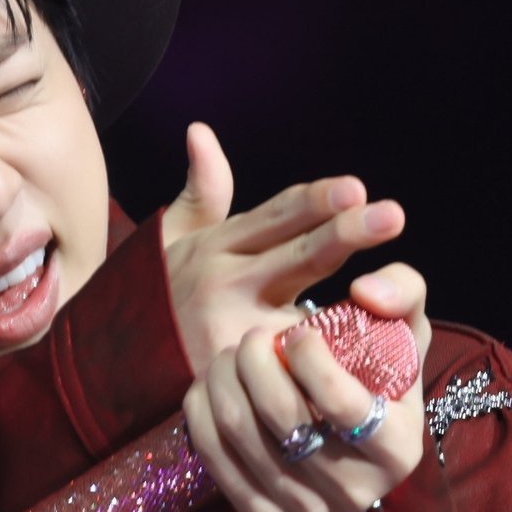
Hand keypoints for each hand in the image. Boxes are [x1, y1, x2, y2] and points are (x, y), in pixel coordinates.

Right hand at [160, 122, 405, 375]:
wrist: (114, 367)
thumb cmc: (157, 296)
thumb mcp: (170, 240)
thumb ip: (201, 192)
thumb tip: (201, 132)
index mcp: (216, 247)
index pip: (275, 216)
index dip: (315, 201)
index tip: (355, 187)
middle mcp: (226, 286)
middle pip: (298, 256)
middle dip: (346, 234)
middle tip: (391, 215)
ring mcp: (234, 334)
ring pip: (303, 315)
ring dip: (350, 305)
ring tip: (398, 294)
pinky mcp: (241, 379)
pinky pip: (293, 366)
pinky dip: (328, 360)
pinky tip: (370, 352)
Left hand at [182, 264, 431, 511]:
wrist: (345, 435)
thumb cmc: (376, 374)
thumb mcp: (404, 329)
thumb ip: (403, 291)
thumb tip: (364, 290)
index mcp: (398, 450)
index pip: (342, 405)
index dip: (309, 358)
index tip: (296, 333)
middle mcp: (356, 492)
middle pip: (281, 416)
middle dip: (254, 360)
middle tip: (252, 338)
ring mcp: (307, 511)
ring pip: (239, 431)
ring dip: (224, 377)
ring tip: (231, 355)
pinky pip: (213, 457)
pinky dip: (202, 411)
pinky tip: (211, 386)